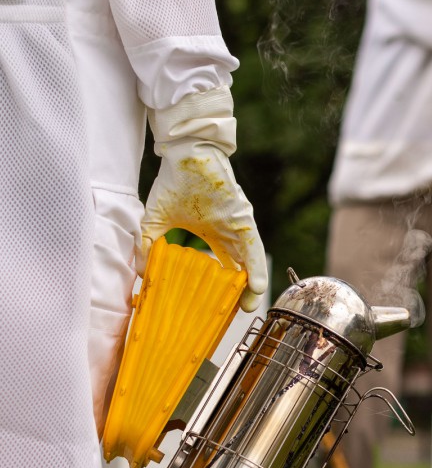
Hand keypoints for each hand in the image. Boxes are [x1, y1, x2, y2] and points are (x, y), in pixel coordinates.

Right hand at [140, 89, 267, 311]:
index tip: (213, 307)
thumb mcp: (155, 221)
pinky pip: (251, 245)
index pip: (220, 268)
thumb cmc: (174, 182)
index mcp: (212, 236)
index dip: (218, 287)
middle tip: (234, 316)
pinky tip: (255, 285)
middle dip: (238, 292)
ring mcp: (237, 226)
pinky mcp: (241, 217)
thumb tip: (140, 273)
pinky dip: (254, 265)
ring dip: (251, 285)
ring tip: (249, 306)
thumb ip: (148, 245)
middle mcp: (228, 234)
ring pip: (249, 261)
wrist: (185, 152)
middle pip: (238, 269)